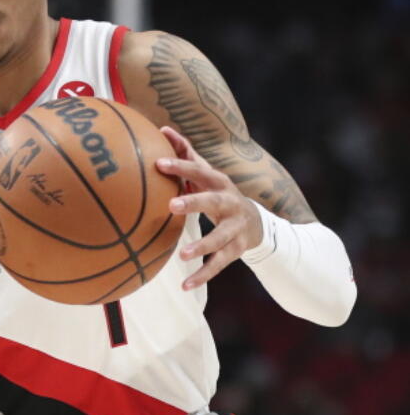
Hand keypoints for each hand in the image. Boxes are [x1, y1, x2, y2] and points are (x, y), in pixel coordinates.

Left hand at [156, 127, 263, 289]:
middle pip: (213, 201)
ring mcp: (236, 228)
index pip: (199, 171)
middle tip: (170, 205)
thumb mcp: (207, 174)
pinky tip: (185, 285)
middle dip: (193, 202)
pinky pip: (219, 265)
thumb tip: (162, 128)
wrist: (256, 221)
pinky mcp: (236, 250)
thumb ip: (186, 153)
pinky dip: (202, 276)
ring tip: (182, 254)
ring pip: (220, 238)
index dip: (180, 167)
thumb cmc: (217, 192)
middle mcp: (231, 203)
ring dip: (202, 246)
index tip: (157, 163)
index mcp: (219, 182)